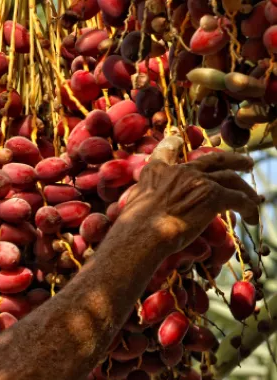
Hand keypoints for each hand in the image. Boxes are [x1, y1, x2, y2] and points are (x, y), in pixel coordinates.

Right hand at [122, 151, 260, 254]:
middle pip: (212, 159)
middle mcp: (180, 171)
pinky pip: (239, 199)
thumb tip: (147, 211)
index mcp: (156, 171)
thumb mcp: (133, 204)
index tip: (178, 138)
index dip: (173, 143)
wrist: (143, 233)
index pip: (166, 149)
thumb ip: (146, 198)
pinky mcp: (214, 195)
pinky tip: (252, 219)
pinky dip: (249, 209)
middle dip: (232, 159)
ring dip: (245, 188)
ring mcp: (198, 181)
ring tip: (254, 197)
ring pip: (230, 179)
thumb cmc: (132, 227)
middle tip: (245, 162)